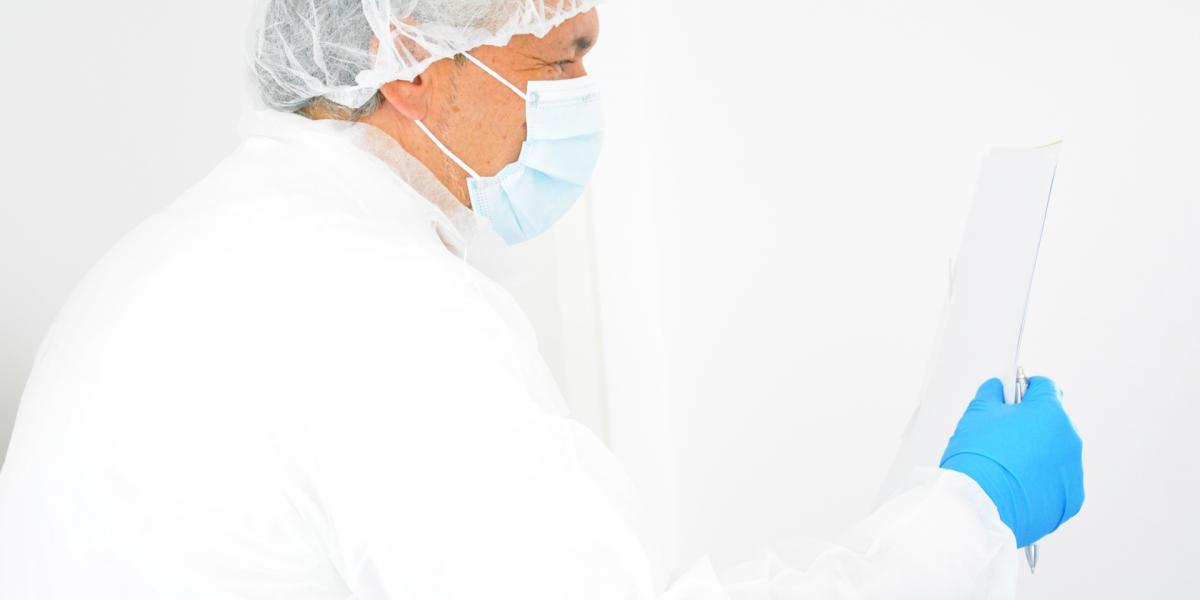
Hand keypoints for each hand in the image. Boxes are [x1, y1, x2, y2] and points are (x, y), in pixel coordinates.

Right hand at [939, 376, 1083, 546]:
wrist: (979, 508)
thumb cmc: (978, 460)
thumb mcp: (977, 414)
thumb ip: (992, 394)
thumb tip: (997, 389)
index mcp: (1050, 413)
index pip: (1044, 387)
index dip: (1024, 389)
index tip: (1011, 397)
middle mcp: (1070, 440)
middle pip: (1051, 422)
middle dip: (1030, 425)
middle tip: (1000, 435)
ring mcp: (1073, 472)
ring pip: (1054, 453)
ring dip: (1036, 454)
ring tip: (1004, 465)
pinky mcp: (1070, 499)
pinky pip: (1057, 482)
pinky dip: (1040, 481)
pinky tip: (1015, 485)